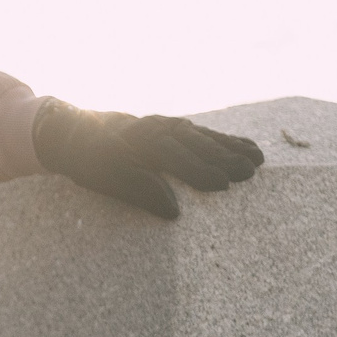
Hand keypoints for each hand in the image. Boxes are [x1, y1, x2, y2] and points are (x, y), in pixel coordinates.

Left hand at [34, 102, 263, 219]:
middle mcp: (158, 128)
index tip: (223, 185)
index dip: (199, 170)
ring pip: (204, 136)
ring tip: (258, 159)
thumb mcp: (107, 181)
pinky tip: (247, 146)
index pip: (174, 155)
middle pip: (195, 144)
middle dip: (223, 158)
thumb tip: (174, 211)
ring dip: (231, 147)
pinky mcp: (176, 127)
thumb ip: (140, 191)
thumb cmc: (93, 163)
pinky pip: (205, 133)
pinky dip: (227, 139)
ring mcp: (169, 125)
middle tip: (250, 173)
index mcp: (139, 141)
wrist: (79, 132)